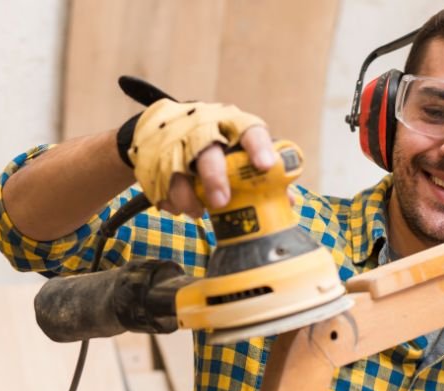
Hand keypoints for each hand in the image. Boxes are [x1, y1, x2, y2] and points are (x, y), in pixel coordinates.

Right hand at [122, 98, 271, 218]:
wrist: (160, 127)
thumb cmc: (212, 141)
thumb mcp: (235, 147)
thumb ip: (260, 173)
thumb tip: (289, 201)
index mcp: (230, 125)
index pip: (248, 130)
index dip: (258, 148)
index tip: (266, 166)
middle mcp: (203, 130)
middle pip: (209, 152)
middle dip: (215, 178)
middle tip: (221, 202)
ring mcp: (175, 144)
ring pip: (180, 172)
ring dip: (189, 196)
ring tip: (198, 212)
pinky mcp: (154, 160)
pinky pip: (162, 185)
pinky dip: (172, 201)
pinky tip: (180, 208)